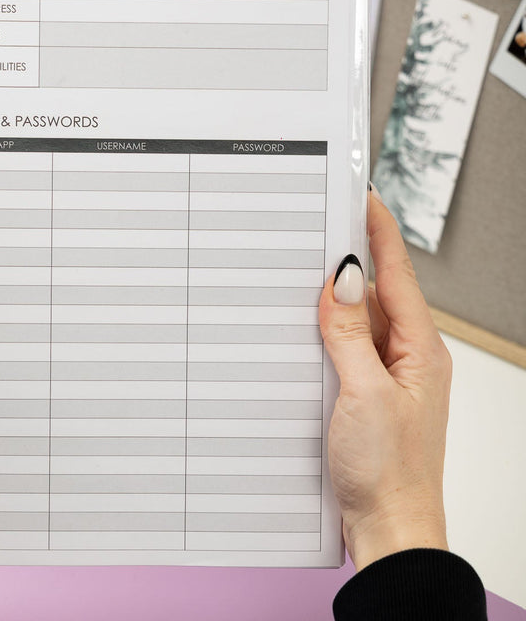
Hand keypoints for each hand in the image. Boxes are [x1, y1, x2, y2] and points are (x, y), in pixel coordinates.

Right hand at [319, 189, 451, 569]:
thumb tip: (343, 280)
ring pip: (357, 321)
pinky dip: (326, 334)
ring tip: (303, 282)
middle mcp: (405, 357)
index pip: (398, 276)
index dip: (381, 233)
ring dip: (332, 303)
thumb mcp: (365, 394)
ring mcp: (385, 375)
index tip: (364, 197)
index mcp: (420, 350)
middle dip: (348, 263)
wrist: (389, 526)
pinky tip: (305, 333)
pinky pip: (346, 348)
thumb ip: (351, 334)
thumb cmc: (389, 471)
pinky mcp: (365, 392)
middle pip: (376, 294)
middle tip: (317, 233)